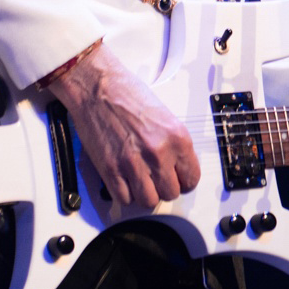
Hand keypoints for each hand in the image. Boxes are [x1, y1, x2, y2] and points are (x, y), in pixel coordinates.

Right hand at [45, 44, 200, 207]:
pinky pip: (124, 199)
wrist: (97, 87)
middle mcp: (158, 152)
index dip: (184, 181)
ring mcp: (134, 163)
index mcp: (176, 137)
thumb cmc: (126, 94)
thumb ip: (173, 144)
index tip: (177, 179)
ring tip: (139, 180)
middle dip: (163, 188)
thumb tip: (177, 167)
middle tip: (155, 178)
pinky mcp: (111, 170)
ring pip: (149, 200)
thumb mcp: (164, 116)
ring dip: (145, 193)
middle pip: (171, 193)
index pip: (192, 178)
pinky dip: (125, 193)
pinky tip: (124, 179)